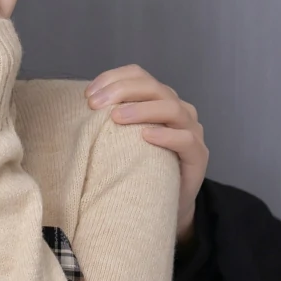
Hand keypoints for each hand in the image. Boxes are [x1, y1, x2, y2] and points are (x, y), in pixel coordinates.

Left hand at [86, 66, 207, 241]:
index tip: (88, 94)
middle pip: (154, 87)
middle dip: (122, 91)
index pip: (139, 75)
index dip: (113, 78)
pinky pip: (185, 139)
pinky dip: (165, 135)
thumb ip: (110, 119)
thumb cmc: (139, 167)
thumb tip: (81, 105)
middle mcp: (178, 109)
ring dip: (141, 109)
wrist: (164, 205)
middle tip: (95, 105)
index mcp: (159, 99)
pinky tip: (145, 136)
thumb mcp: (122, 138)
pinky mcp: (198, 155)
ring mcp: (191, 131)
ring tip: (116, 117)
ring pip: (171, 108)